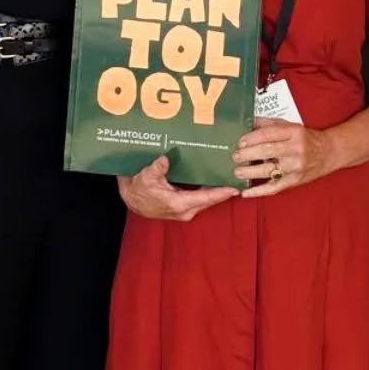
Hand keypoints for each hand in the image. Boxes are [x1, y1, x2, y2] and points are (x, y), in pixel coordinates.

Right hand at [117, 156, 238, 221]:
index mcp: (178, 204)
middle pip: (210, 200)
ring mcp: (185, 210)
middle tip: (237, 177)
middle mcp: (185, 210)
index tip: (235, 188)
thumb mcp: (145, 177)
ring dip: (216, 191)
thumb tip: (165, 159)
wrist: (131, 200)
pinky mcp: (183, 207)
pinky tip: (213, 179)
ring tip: (229, 177)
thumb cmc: (138, 190)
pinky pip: (201, 199)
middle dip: (223, 190)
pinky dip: (208, 191)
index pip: (206, 198)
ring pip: (206, 200)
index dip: (221, 193)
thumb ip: (156, 169)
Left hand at [232, 117, 336, 197]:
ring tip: (237, 172)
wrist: (329, 153)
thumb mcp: (290, 126)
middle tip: (235, 156)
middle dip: (248, 154)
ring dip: (250, 172)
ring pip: (269, 171)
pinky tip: (246, 192)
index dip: (252, 138)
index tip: (240, 142)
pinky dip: (259, 191)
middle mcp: (295, 149)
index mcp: (293, 132)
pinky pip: (274, 188)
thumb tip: (247, 122)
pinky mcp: (294, 181)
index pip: (269, 134)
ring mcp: (295, 167)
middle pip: (267, 151)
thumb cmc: (306, 138)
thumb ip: (269, 124)